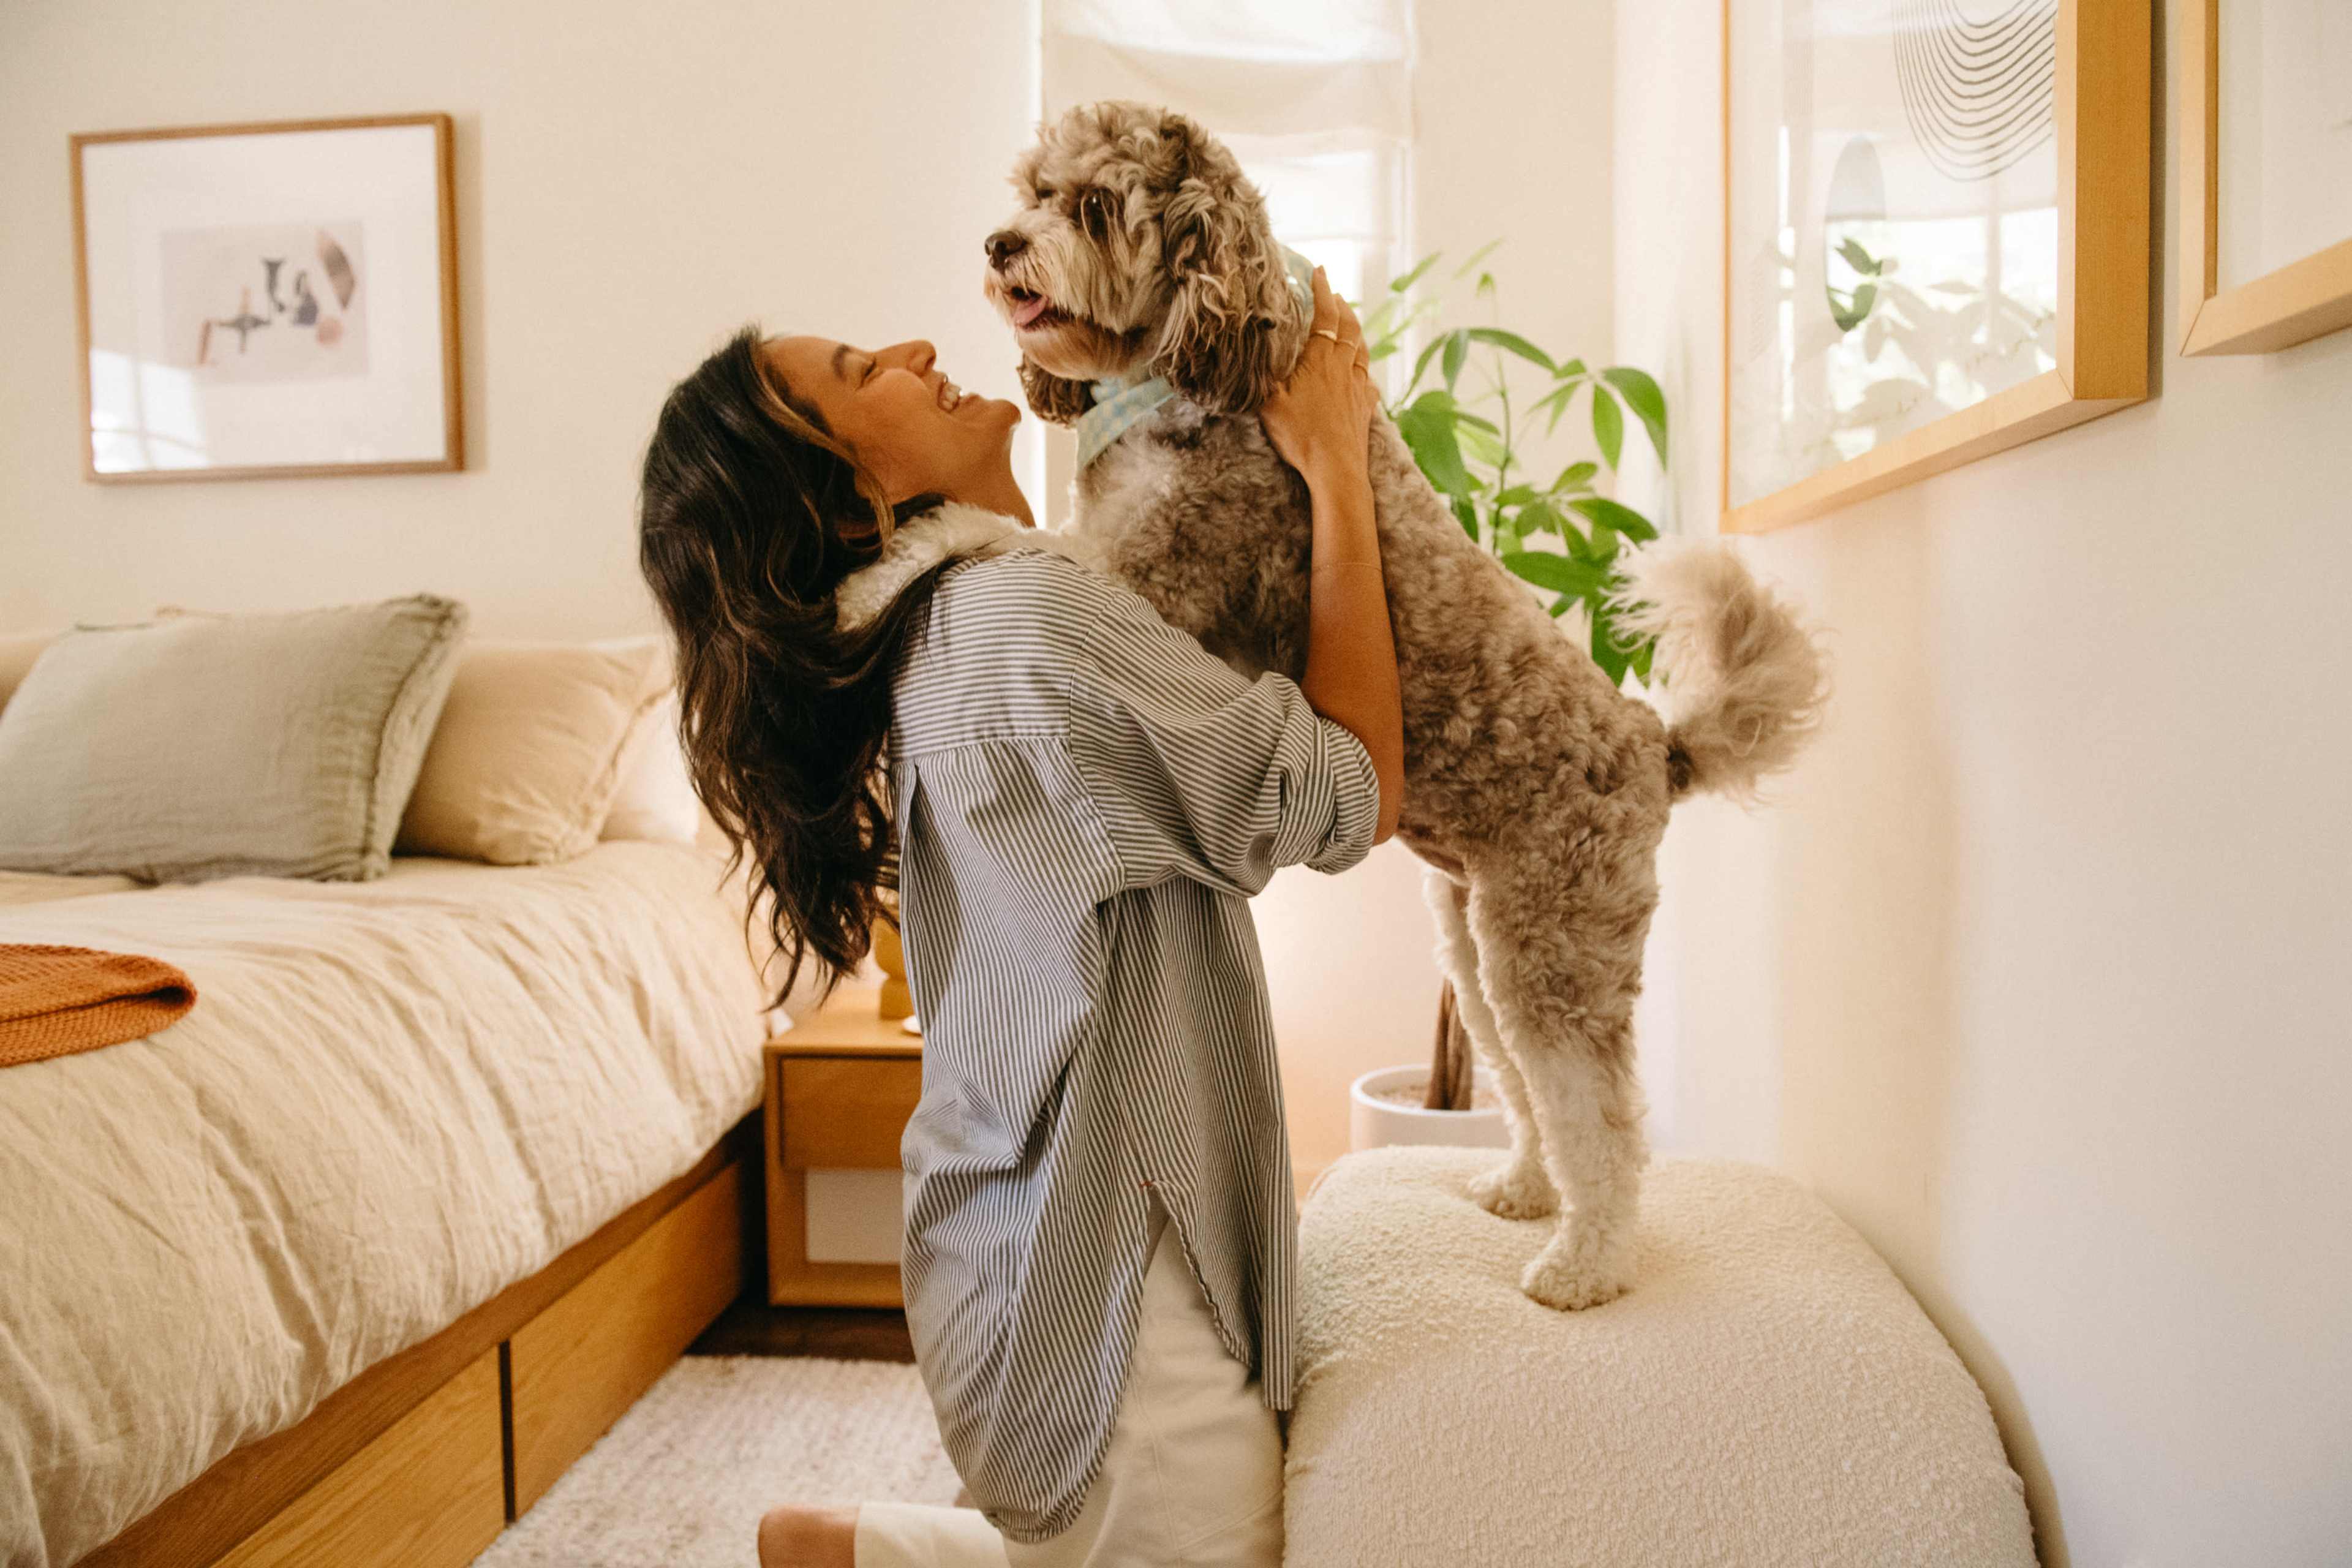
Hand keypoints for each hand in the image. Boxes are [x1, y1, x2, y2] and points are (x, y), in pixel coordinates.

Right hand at [1259, 267, 1378, 487]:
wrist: (1336, 470)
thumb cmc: (1301, 436)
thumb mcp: (1269, 403)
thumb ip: (1261, 375)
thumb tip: (1248, 352)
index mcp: (1320, 360)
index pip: (1325, 315)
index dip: (1322, 291)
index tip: (1320, 271)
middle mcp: (1344, 367)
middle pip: (1349, 327)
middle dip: (1342, 307)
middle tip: (1335, 296)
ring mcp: (1358, 387)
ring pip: (1362, 350)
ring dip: (1356, 332)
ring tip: (1350, 325)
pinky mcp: (1365, 408)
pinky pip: (1367, 380)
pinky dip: (1363, 368)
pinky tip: (1361, 373)